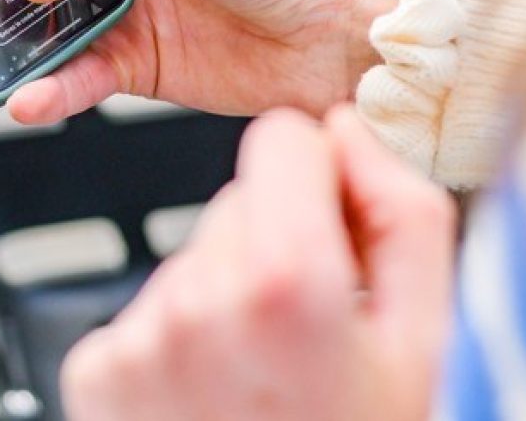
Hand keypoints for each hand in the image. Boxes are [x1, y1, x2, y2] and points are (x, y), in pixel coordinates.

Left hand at [60, 107, 455, 420]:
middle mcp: (196, 302)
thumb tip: (351, 131)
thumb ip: (401, 213)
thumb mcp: (430, 342)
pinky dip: (177, 340)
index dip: (319, 178)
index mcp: (287, 283)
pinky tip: (215, 398)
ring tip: (263, 379)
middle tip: (308, 339)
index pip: (280, 139)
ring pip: (190, 256)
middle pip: (236, 199)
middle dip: (276, 246)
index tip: (337, 230)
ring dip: (226, 297)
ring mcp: (137, 338)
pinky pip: (145, 308)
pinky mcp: (95, 370)